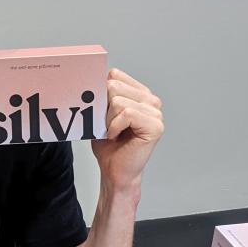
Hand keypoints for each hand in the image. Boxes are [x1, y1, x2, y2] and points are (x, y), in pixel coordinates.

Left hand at [92, 68, 163, 195]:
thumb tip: (91, 80)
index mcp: (140, 93)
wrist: (114, 171)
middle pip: (114, 85)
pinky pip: (126, 114)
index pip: (115, 75)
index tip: (101, 112)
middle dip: (103, 108)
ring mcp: (156, 113)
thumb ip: (101, 95)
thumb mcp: (100, 114)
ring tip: (113, 133)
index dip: (101, 93)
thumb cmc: (109, 145)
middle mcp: (151, 100)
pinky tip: (116, 137)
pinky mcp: (155, 126)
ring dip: (108, 121)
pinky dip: (114, 127)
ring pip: (118, 101)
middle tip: (107, 126)